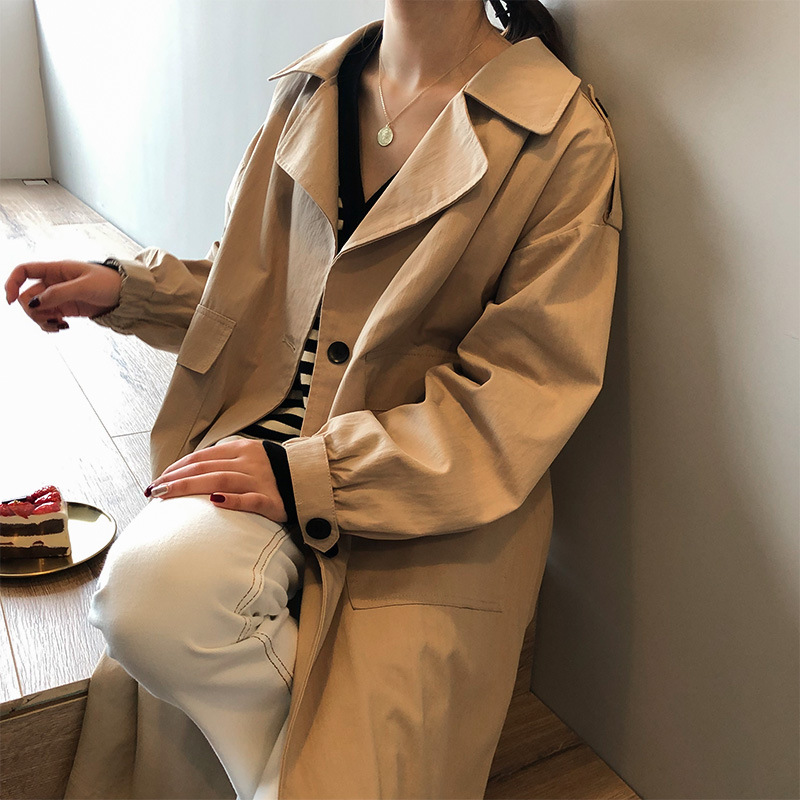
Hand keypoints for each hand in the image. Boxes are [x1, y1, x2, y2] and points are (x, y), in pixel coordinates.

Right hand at [4, 260, 122, 331]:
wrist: (127, 295)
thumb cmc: (109, 283)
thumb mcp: (84, 286)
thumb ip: (59, 293)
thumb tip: (33, 303)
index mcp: (56, 269)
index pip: (24, 271)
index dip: (12, 283)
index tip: (10, 301)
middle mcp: (54, 282)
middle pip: (27, 296)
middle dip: (32, 310)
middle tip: (50, 318)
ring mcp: (59, 297)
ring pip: (36, 309)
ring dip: (42, 320)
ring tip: (60, 325)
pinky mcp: (66, 309)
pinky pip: (49, 318)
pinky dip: (51, 325)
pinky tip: (63, 327)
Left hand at [146, 438, 287, 522]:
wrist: (310, 480)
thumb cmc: (272, 473)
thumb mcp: (249, 458)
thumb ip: (224, 461)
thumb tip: (190, 472)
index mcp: (242, 449)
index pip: (202, 457)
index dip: (177, 467)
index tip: (159, 479)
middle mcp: (249, 462)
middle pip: (206, 468)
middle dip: (176, 479)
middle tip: (154, 491)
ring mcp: (260, 481)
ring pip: (221, 481)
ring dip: (190, 488)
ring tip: (167, 496)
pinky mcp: (273, 501)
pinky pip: (251, 500)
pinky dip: (232, 500)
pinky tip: (214, 502)